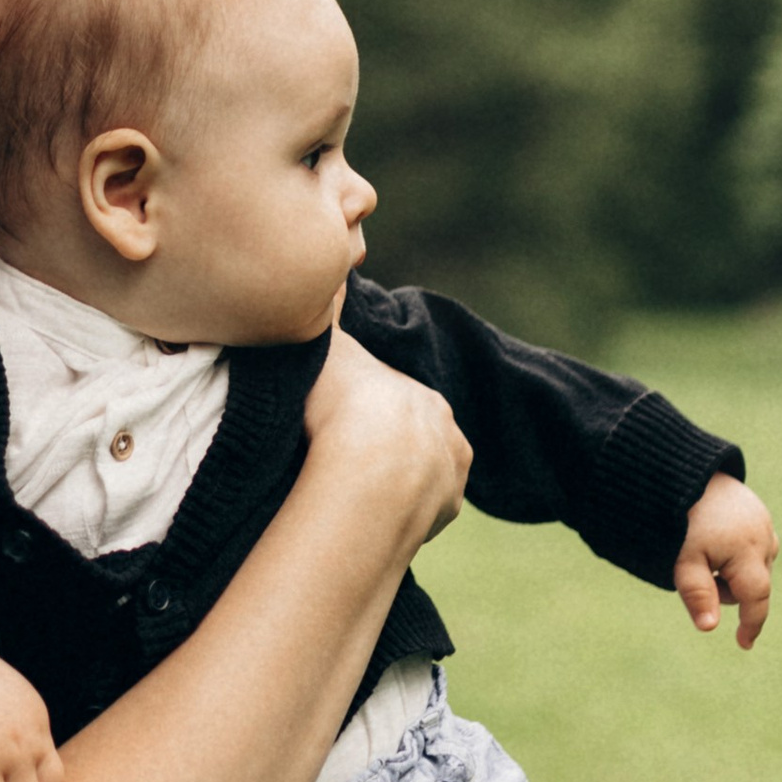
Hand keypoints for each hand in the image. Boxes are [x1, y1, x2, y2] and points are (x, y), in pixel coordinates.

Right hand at [302, 326, 471, 551]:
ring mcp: (451, 473)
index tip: (340, 423)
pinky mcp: (446, 510)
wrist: (370, 473)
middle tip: (346, 459)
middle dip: (388, 447)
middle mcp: (448, 431)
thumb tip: (336, 269)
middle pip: (415, 438)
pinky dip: (402, 512)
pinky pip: (423, 510)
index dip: (366, 412)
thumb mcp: (331, 350)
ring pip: (425, 475)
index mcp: (423, 395)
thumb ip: (330, 314)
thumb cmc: (344, 407)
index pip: (394, 401)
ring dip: (399, 481)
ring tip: (359, 490)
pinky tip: (372, 512)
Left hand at [674, 472, 776, 647]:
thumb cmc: (679, 518)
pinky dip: (736, 550)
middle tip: (698, 572)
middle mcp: (763, 536)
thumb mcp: (683, 560)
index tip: (743, 644)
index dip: (751, 623)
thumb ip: (698, 594)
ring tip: (704, 551)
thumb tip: (709, 628)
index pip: (756, 598)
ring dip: (734, 570)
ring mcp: (762, 520)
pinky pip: (752, 542)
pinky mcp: (755, 508)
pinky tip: (712, 537)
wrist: (680, 469)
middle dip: (729, 589)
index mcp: (748, 551)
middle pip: (753, 582)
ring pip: (754, 563)